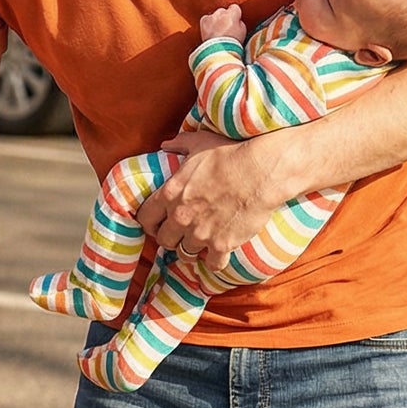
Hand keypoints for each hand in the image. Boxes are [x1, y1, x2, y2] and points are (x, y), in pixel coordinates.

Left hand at [136, 133, 281, 265]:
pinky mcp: (222, 245)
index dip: (150, 223)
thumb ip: (179, 144)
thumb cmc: (230, 154)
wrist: (261, 170)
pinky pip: (213, 265)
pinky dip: (216, 262)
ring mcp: (200, 234)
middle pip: (163, 241)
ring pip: (186, 253)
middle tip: (180, 234)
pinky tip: (219, 256)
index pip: (145, 218)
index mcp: (170, 194)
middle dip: (170, 238)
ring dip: (192, 249)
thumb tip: (165, 144)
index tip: (158, 223)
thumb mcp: (201, 142)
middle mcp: (181, 217)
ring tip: (200, 243)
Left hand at [199, 4, 246, 42]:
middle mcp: (222, 13)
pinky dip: (207, 24)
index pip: (235, 8)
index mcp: (233, 14)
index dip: (235, 16)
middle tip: (225, 30)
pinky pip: (205, 20)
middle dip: (224, 18)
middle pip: (223, 11)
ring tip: (217, 33)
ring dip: (215, 21)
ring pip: (214, 15)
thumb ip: (239, 23)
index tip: (234, 22)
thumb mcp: (243, 32)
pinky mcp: (204, 22)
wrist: (219, 52)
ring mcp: (211, 17)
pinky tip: (209, 32)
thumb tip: (236, 21)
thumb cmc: (232, 44)